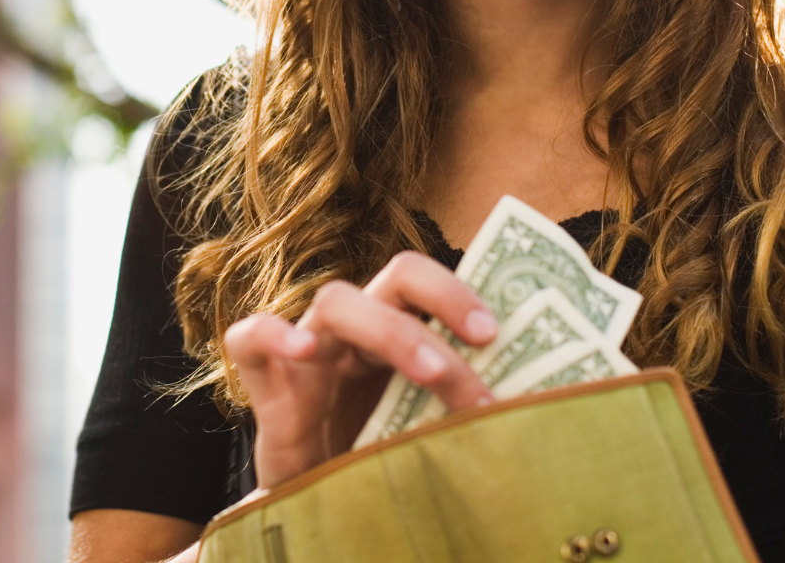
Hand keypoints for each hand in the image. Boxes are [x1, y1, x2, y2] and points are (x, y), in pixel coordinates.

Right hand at [225, 251, 497, 489]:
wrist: (315, 508)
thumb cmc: (376, 463)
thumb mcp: (427, 430)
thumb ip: (463, 409)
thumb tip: (535, 411)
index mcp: (398, 331)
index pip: (430, 284)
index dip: (461, 293)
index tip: (498, 332)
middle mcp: (357, 330)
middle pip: (396, 278)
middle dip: (443, 300)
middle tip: (485, 341)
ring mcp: (309, 350)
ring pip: (337, 301)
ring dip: (391, 331)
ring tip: (430, 371)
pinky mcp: (265, 382)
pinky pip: (249, 337)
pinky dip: (272, 333)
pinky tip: (301, 350)